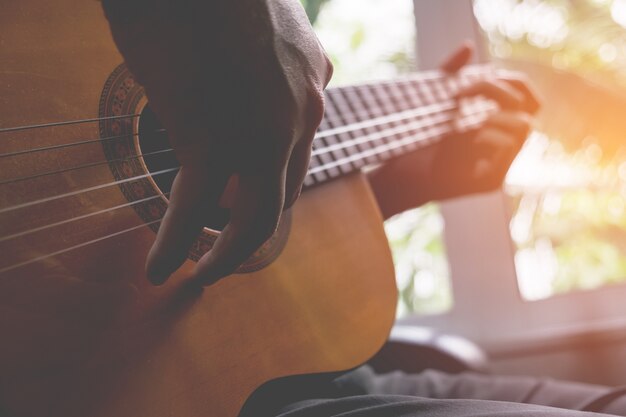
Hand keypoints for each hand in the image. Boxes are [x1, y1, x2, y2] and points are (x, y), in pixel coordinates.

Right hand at [103, 0, 332, 284]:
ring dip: (227, 254)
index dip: (271, 186)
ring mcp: (261, 131)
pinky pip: (192, 210)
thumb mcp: (261, 22)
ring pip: (254, 218)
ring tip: (203, 271)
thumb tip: (240, 86)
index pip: (299, 153)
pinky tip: (159, 267)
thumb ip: (266, 62)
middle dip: (255, 228)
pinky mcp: (211, 139)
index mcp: (313, 80)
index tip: (243, 203)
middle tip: (227, 249)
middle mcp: (300, 113)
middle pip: (282, 194)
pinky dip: (175, 245)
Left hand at [369, 43, 538, 218]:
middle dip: (496, 93)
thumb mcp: (433, 102)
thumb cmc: (414, 140)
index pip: (527, 99)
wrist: (396, 175)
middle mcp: (504, 149)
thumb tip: (467, 47)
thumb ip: (450, 74)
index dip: (516, 84)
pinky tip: (455, 137)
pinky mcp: (491, 183)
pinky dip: (481, 135)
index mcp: (498, 128)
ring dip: (489, 116)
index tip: (485, 75)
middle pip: (527, 110)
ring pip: (523, 126)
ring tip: (455, 120)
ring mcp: (500, 168)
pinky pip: (505, 146)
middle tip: (459, 94)